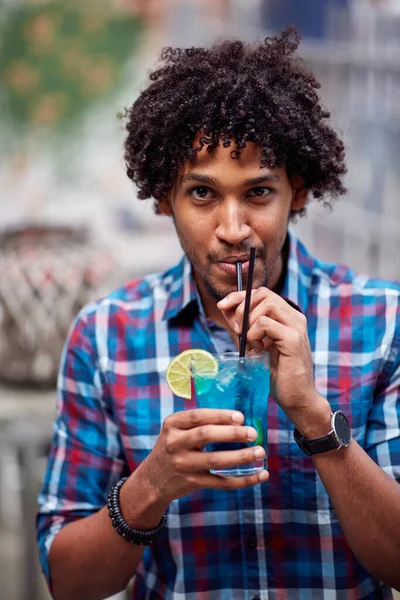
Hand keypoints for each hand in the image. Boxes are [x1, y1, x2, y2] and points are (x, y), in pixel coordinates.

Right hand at [141, 408, 267, 504]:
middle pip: (206, 436)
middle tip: (253, 433)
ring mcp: (183, 465)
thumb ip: (199, 422)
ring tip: (260, 452)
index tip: (240, 416)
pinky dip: (243, 480)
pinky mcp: (192, 483)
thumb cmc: (173, 447)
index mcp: (172, 424)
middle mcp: (175, 443)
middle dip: (232, 434)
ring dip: (241, 457)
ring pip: (216, 461)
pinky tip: (259, 475)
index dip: (220, 416)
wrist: (152, 479)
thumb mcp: (176, 430)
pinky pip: (222, 482)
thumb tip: (238, 417)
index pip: (197, 416)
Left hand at [217, 287, 330, 430]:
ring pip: (265, 305)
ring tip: (252, 344)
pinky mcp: (293, 339)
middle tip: (238, 331)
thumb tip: (225, 307)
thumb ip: (243, 326)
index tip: (222, 305)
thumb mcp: (254, 345)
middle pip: (263, 294)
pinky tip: (258, 350)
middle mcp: (295, 317)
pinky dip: (254, 334)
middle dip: (242, 308)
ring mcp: (296, 327)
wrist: (296, 399)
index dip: (239, 295)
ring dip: (249, 323)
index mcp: (287, 317)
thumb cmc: (277, 375)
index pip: (262, 292)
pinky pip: (265, 323)